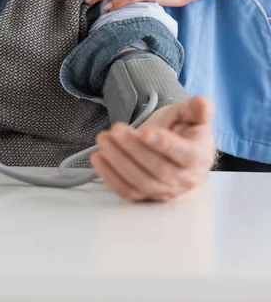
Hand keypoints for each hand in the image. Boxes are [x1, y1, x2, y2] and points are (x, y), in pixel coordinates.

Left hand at [90, 96, 214, 202]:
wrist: (172, 144)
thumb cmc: (181, 128)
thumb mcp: (189, 113)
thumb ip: (197, 108)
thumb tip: (203, 104)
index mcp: (199, 156)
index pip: (185, 155)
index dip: (165, 144)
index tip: (145, 132)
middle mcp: (185, 179)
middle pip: (158, 170)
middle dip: (133, 149)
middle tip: (115, 130)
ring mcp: (165, 191)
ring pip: (141, 183)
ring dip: (118, 161)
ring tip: (103, 139)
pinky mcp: (146, 197)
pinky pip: (127, 192)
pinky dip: (110, 177)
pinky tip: (98, 159)